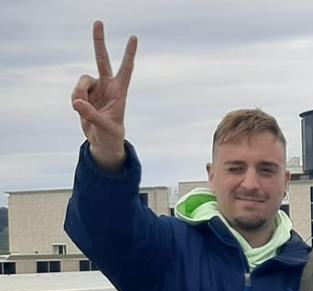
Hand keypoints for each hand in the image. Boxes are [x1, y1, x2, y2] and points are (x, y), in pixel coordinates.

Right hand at [71, 21, 136, 170]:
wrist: (102, 142)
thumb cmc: (111, 135)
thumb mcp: (105, 127)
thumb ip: (92, 115)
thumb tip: (77, 102)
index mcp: (120, 91)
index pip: (126, 69)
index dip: (129, 54)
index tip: (133, 37)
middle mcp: (107, 85)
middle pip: (102, 59)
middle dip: (99, 41)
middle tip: (98, 22)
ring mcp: (95, 88)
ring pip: (82, 81)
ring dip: (79, 93)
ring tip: (80, 108)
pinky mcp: (83, 94)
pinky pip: (75, 92)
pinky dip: (75, 101)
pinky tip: (80, 110)